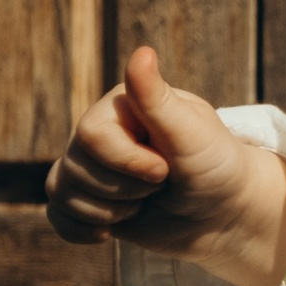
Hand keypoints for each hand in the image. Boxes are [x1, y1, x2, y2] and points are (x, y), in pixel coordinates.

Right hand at [44, 45, 285, 285]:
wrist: (226, 216)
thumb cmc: (216, 167)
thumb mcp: (192, 134)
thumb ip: (159, 100)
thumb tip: (142, 51)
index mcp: (121, 105)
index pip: (90, 134)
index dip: (127, 162)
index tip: (166, 171)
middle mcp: (100, 131)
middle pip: (75, 167)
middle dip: (124, 191)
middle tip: (162, 186)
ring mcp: (92, 166)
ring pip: (62, 192)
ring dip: (109, 212)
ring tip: (145, 205)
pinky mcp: (90, 199)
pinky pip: (58, 215)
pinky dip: (78, 229)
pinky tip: (108, 234)